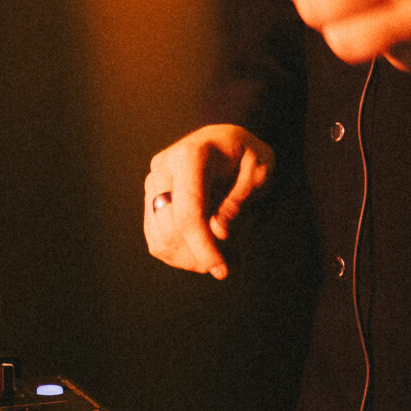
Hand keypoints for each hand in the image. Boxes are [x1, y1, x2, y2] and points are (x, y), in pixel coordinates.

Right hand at [143, 123, 274, 279]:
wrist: (227, 140)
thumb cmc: (247, 154)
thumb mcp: (260, 171)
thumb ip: (240, 200)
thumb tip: (218, 233)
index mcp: (191, 155)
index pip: (188, 213)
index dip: (203, 247)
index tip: (223, 269)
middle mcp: (164, 167)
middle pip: (170, 231)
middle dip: (199, 257)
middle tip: (232, 262)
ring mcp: (153, 183)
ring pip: (160, 240)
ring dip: (191, 260)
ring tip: (224, 255)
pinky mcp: (150, 198)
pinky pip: (157, 240)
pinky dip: (180, 255)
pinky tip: (206, 249)